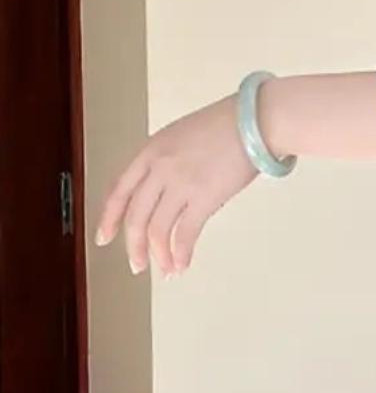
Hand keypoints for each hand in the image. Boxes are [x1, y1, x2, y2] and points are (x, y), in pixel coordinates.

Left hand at [94, 94, 258, 275]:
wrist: (254, 122)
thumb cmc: (226, 126)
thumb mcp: (181, 136)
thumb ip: (165, 161)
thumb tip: (163, 193)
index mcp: (150, 151)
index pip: (119, 191)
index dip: (108, 218)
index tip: (104, 237)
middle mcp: (159, 168)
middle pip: (135, 216)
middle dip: (134, 247)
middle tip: (137, 266)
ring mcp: (180, 183)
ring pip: (157, 229)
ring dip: (159, 255)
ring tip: (165, 271)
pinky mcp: (204, 197)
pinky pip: (185, 234)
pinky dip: (181, 254)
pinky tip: (182, 265)